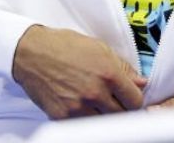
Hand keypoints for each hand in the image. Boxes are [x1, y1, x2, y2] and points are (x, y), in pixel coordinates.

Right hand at [12, 25, 146, 118]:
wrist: (32, 53)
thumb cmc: (66, 47)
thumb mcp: (101, 50)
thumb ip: (124, 68)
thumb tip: (141, 82)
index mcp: (109, 75)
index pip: (135, 100)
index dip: (135, 99)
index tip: (130, 96)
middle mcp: (95, 94)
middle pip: (121, 114)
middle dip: (121, 107)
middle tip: (115, 100)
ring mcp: (77, 107)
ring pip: (102, 122)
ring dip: (103, 114)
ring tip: (98, 102)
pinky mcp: (61, 116)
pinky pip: (81, 125)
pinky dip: (85, 118)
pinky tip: (83, 106)